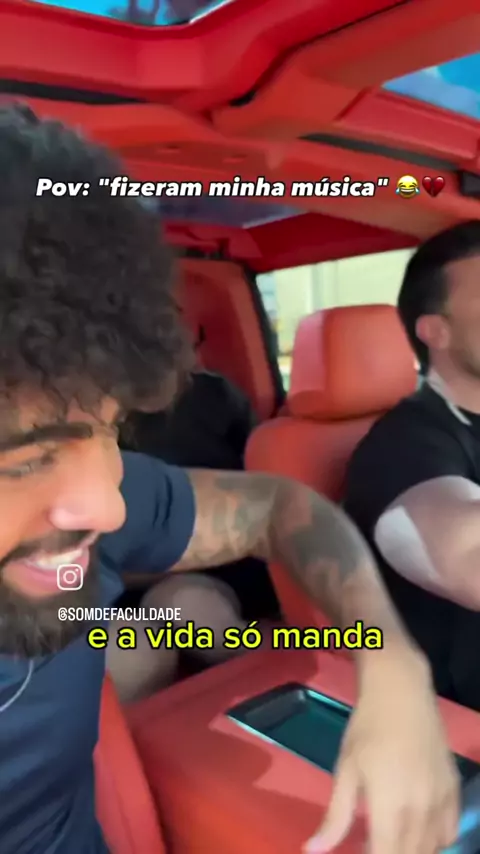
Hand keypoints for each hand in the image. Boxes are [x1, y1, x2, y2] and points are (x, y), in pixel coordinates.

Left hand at [304, 653, 459, 853]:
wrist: (401, 693)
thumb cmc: (366, 729)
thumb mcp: (345, 770)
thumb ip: (335, 816)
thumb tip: (311, 850)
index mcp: (389, 805)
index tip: (361, 852)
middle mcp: (420, 809)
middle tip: (370, 842)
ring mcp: (441, 800)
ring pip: (431, 848)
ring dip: (411, 850)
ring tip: (389, 837)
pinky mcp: (453, 790)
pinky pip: (450, 832)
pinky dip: (434, 841)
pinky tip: (416, 830)